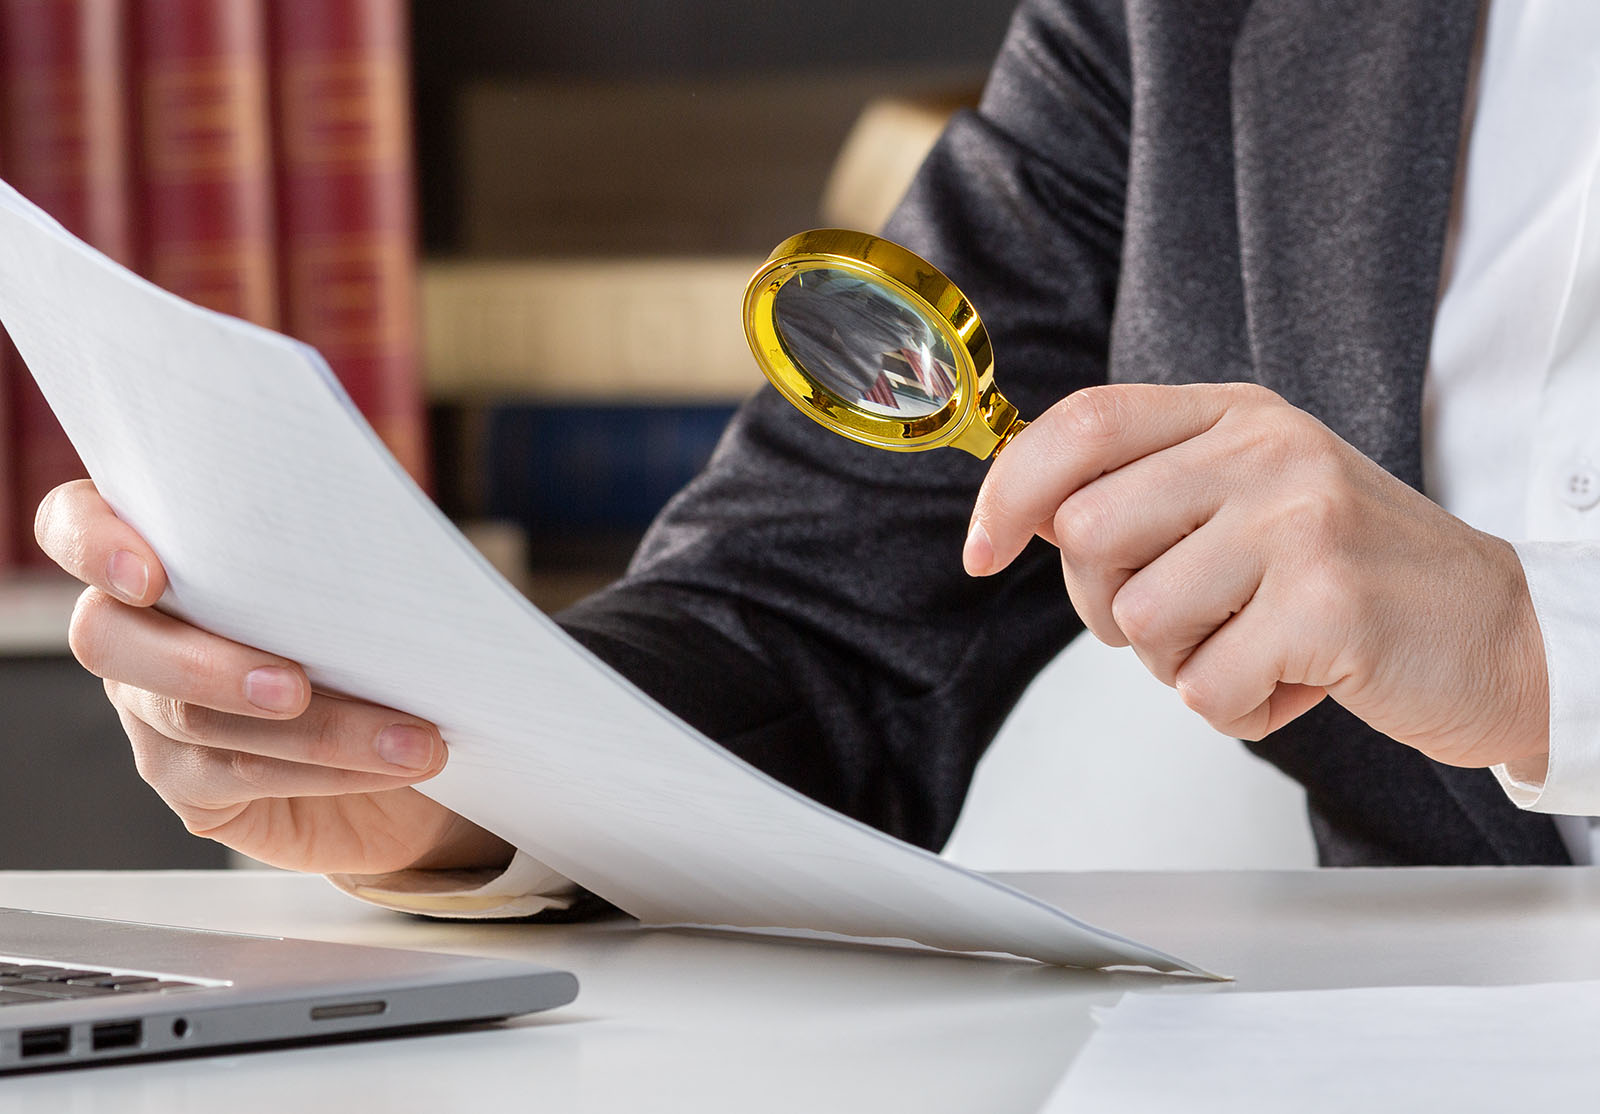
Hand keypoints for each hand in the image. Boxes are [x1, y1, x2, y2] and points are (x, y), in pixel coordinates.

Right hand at [34, 480, 512, 874]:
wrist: (414, 731)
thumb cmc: (379, 626)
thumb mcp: (368, 562)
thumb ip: (340, 523)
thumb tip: (376, 501)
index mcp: (163, 552)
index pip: (75, 525)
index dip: (91, 543)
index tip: (148, 576)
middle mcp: (138, 632)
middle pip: (109, 641)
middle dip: (206, 665)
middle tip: (295, 687)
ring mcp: (153, 714)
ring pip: (197, 720)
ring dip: (321, 731)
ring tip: (410, 738)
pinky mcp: (193, 787)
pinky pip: (242, 779)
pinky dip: (331, 770)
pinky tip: (395, 761)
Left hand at [964, 383, 1548, 769]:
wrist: (1499, 632)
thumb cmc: (1354, 574)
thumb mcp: (1250, 499)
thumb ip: (1146, 493)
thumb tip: (1024, 515)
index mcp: (1237, 418)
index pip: (1084, 425)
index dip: (1010, 490)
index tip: (980, 550)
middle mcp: (1267, 453)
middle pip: (1088, 533)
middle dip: (1110, 606)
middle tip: (1192, 617)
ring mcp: (1301, 523)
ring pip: (1140, 621)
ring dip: (1182, 664)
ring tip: (1256, 643)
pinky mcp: (1329, 604)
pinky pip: (1204, 689)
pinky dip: (1237, 707)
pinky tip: (1296, 676)